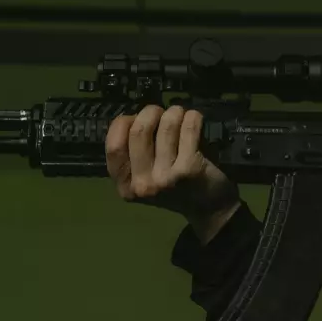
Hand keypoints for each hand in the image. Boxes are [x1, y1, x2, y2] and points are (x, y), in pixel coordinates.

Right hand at [105, 104, 240, 241]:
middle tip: (161, 113)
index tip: (134, 118)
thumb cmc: (174, 188)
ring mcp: (166, 178)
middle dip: (150, 112)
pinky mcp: (189, 169)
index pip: (113, 147)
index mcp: (125, 187)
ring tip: (180, 115)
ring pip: (166, 126)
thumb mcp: (143, 178)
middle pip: (138, 131)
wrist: (207, 208)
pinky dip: (192, 117)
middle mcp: (142, 184)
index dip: (122, 124)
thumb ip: (132, 153)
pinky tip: (194, 120)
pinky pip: (188, 129)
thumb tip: (133, 117)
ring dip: (174, 112)